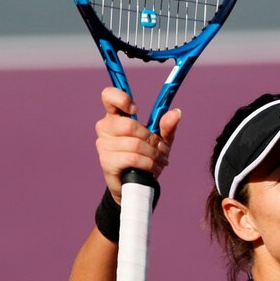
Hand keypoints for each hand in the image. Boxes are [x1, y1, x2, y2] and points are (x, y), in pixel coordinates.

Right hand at [94, 87, 181, 202]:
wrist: (136, 184)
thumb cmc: (145, 156)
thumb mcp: (160, 140)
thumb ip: (167, 126)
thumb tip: (176, 113)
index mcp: (115, 116)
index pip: (108, 96)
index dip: (121, 99)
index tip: (136, 110)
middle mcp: (105, 127)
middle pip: (130, 125)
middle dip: (151, 138)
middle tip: (160, 148)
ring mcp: (103, 145)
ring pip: (135, 144)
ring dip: (153, 154)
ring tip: (160, 160)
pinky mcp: (106, 161)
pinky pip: (132, 158)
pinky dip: (148, 164)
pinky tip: (153, 168)